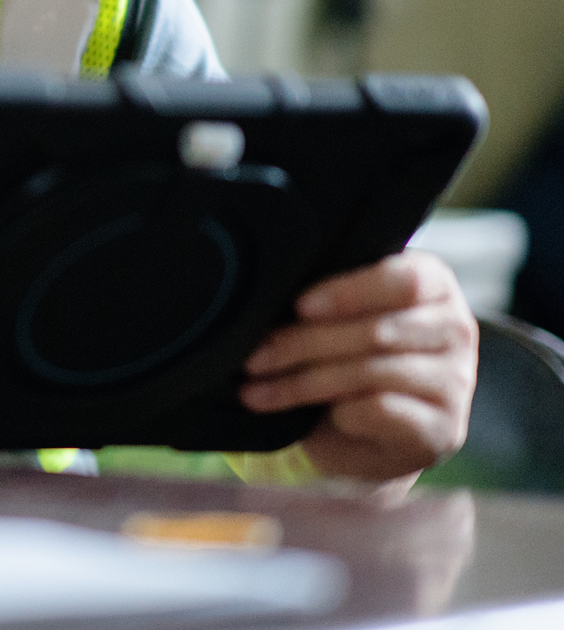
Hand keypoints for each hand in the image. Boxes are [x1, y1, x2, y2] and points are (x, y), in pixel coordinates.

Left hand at [241, 250, 478, 484]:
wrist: (362, 430)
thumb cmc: (343, 353)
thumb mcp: (337, 315)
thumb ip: (325, 295)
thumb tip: (272, 286)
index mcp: (434, 284)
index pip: (404, 280)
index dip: (348, 292)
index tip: (298, 306)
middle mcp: (456, 329)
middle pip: (377, 331)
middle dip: (303, 344)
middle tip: (254, 357)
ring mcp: (456, 382)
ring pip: (372, 373)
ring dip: (303, 383)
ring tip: (256, 390)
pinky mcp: (444, 428)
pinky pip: (382, 412)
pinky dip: (337, 412)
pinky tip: (306, 417)